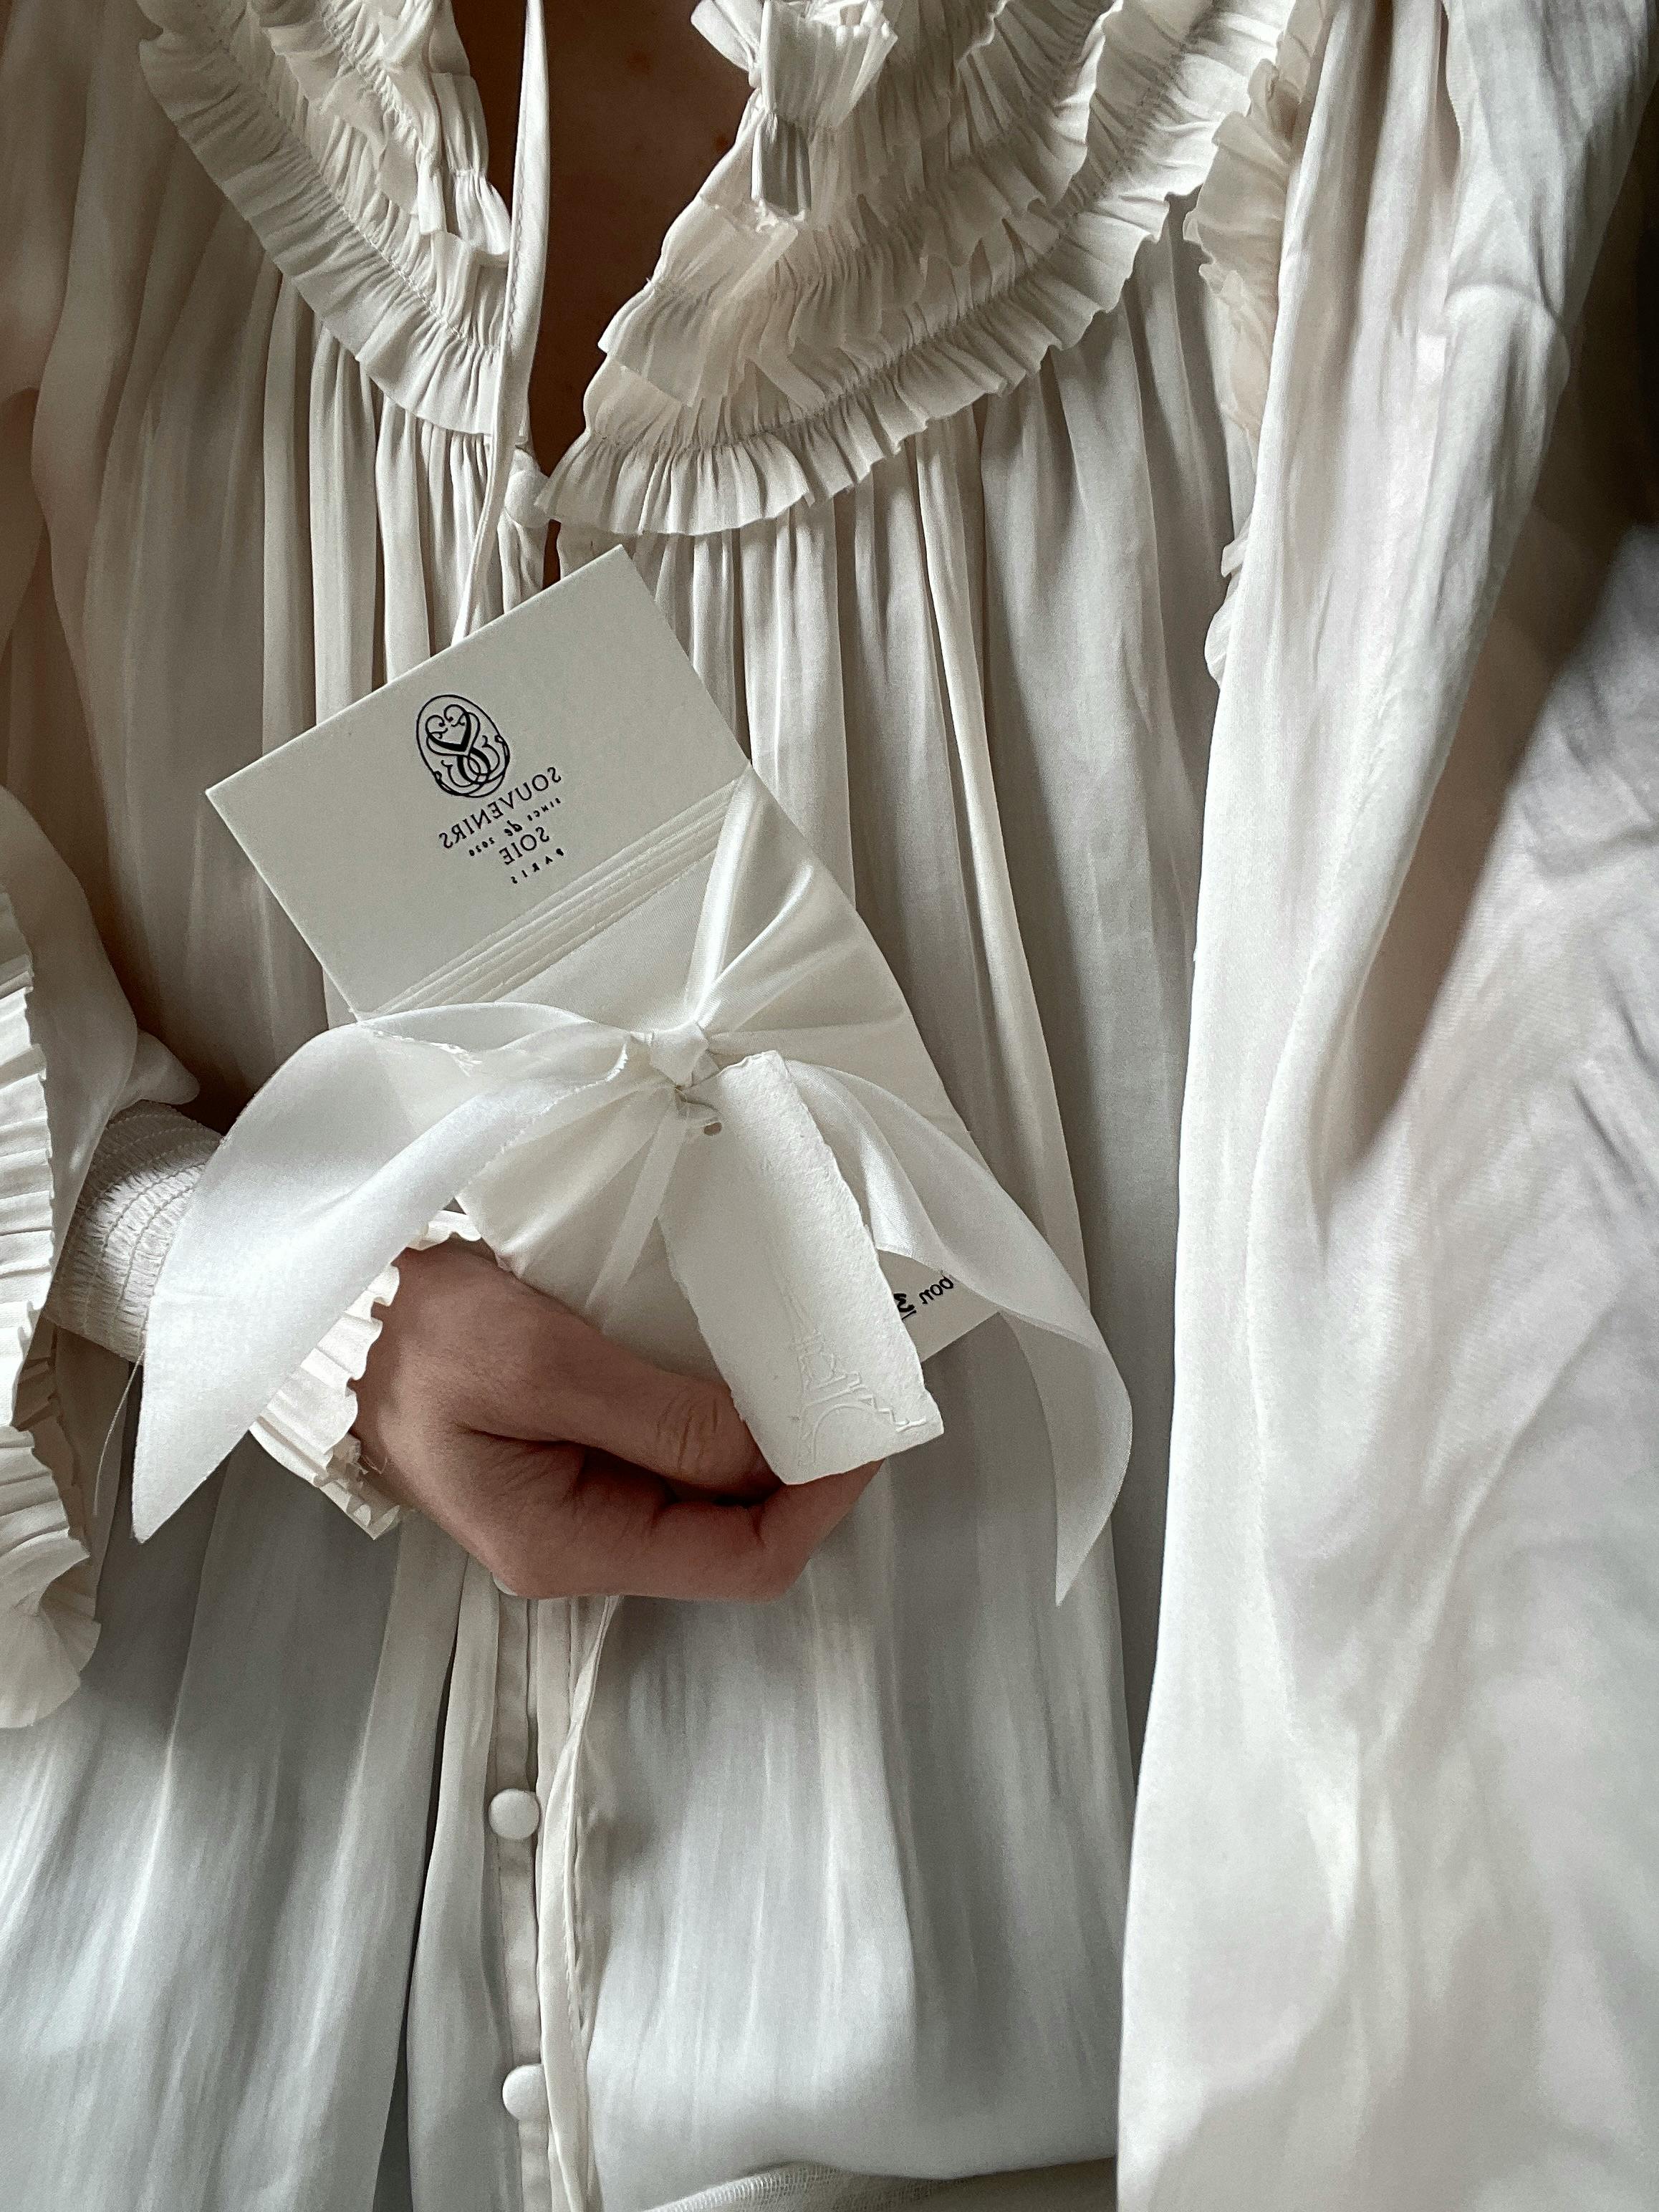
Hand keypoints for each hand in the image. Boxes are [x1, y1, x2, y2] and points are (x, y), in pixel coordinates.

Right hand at [353, 1239, 877, 1599]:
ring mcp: (577, 1501)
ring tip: (811, 1370)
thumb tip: (774, 1446)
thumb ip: (663, 1416)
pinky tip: (746, 1367)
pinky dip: (723, 1416)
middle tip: (852, 1385)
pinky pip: (674, 1454)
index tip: (865, 1426)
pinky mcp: (572, 1455)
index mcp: (571, 1545)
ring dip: (766, 1441)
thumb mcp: (541, 1363)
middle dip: (804, 1469)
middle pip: (734, 1532)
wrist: (326, 1310)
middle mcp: (582, 1542)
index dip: (820, 1503)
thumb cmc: (415, 1335)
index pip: (742, 1561)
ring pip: (709, 1492)